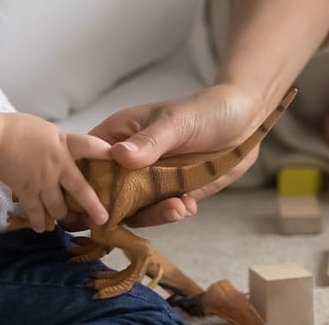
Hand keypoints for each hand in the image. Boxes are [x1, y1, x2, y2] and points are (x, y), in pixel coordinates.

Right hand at [0, 113, 110, 232]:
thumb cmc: (18, 129)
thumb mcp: (47, 130)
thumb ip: (61, 143)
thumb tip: (70, 151)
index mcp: (64, 144)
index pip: (91, 146)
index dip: (108, 153)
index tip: (122, 161)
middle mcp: (58, 165)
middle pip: (80, 189)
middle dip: (92, 206)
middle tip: (103, 219)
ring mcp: (42, 181)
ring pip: (58, 206)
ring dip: (63, 216)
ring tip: (67, 222)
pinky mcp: (26, 192)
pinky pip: (36, 212)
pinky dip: (39, 221)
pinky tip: (42, 228)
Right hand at [84, 83, 266, 226]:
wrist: (245, 122)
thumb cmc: (205, 111)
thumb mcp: (176, 123)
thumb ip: (150, 142)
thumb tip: (120, 156)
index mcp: (118, 136)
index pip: (87, 162)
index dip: (83, 184)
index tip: (88, 204)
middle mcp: (128, 161)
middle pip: (105, 193)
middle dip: (117, 210)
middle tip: (135, 216)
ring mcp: (148, 180)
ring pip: (132, 209)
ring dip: (152, 214)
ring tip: (178, 207)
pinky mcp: (170, 193)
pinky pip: (160, 212)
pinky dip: (172, 213)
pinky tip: (189, 205)